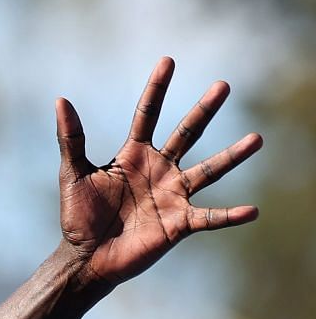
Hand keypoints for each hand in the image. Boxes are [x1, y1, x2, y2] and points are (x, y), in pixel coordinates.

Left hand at [57, 57, 261, 287]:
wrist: (86, 258)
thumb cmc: (78, 217)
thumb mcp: (73, 174)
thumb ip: (71, 139)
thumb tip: (61, 101)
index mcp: (133, 155)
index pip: (147, 115)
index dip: (157, 89)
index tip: (168, 61)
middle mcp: (159, 170)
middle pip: (187, 133)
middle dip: (204, 109)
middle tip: (223, 85)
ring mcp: (173, 195)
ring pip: (209, 171)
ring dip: (233, 156)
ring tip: (257, 139)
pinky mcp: (179, 223)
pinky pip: (209, 218)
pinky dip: (229, 216)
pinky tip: (252, 211)